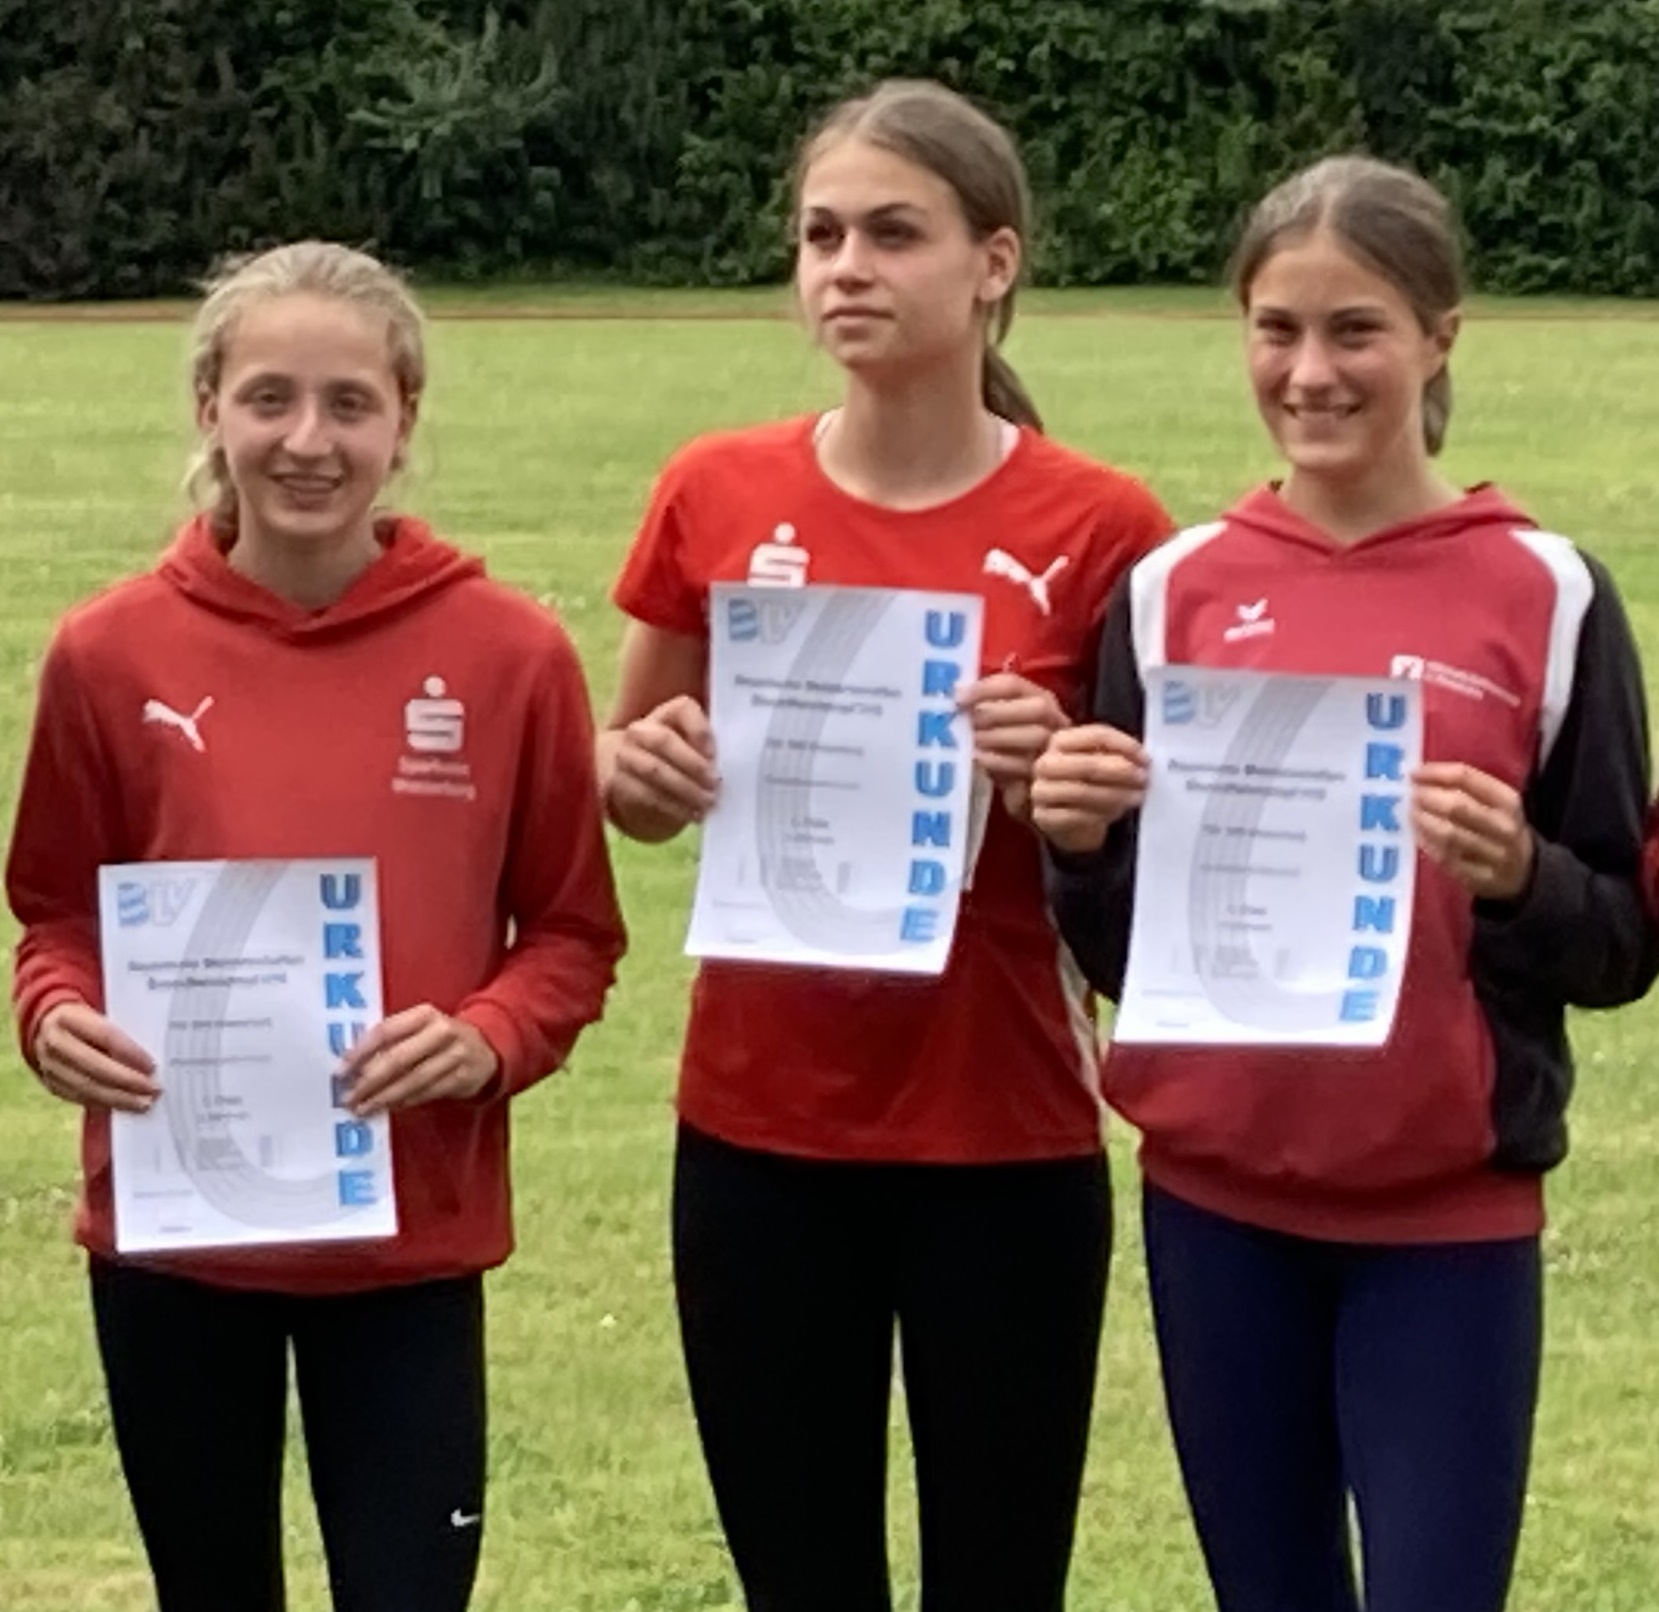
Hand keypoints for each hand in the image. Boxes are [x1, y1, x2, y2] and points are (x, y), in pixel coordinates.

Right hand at [33, 1002, 158, 1112]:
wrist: (48, 1025)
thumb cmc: (88, 1019)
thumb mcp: (101, 1012)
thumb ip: (121, 1030)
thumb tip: (152, 1055)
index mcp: (68, 1017)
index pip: (105, 1036)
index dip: (130, 1052)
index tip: (152, 1066)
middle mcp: (54, 1042)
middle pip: (94, 1066)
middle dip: (127, 1080)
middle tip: (153, 1089)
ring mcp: (49, 1065)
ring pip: (85, 1087)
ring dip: (118, 1098)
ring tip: (143, 1103)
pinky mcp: (50, 1084)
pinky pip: (79, 1098)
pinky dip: (104, 1103)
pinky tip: (124, 1106)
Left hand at [341, 1006, 499, 1116]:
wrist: (486, 1048)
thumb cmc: (439, 1038)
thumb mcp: (419, 1028)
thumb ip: (391, 1040)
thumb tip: (351, 1066)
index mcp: (424, 1014)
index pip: (386, 1031)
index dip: (361, 1052)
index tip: (340, 1071)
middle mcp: (442, 1031)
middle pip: (399, 1059)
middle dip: (369, 1081)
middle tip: (348, 1097)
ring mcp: (455, 1055)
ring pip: (413, 1080)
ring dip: (384, 1097)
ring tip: (363, 1108)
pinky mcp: (463, 1078)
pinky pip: (427, 1093)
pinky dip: (404, 1102)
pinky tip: (388, 1107)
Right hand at [605, 694, 718, 829]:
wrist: (631, 775)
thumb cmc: (676, 760)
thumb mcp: (693, 749)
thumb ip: (707, 751)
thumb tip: (720, 769)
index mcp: (667, 714)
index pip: (684, 710)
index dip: (701, 732)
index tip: (716, 757)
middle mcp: (641, 729)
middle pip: (664, 741)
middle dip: (693, 765)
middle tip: (715, 785)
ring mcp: (625, 754)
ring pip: (654, 770)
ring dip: (685, 790)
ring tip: (706, 804)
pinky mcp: (618, 781)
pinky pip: (646, 795)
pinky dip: (672, 807)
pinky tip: (691, 815)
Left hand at [958, 671, 1068, 819]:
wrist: (1020, 789)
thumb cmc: (1004, 749)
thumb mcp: (995, 724)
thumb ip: (980, 707)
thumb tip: (953, 696)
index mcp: (1038, 699)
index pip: (1014, 685)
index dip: (984, 689)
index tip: (957, 698)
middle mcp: (1053, 720)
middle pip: (1036, 708)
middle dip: (998, 712)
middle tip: (970, 722)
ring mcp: (1054, 749)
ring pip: (1036, 735)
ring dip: (999, 736)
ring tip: (972, 741)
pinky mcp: (1045, 775)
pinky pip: (1027, 766)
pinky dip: (999, 761)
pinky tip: (978, 760)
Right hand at [1031, 724, 1149, 854]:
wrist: (1069, 818)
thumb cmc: (1088, 783)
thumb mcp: (1099, 762)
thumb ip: (1116, 754)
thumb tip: (1141, 759)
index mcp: (1060, 740)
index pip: (1096, 735)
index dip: (1125, 746)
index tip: (1145, 758)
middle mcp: (1045, 763)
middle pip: (1088, 764)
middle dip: (1121, 773)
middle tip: (1143, 779)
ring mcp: (1041, 791)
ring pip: (1082, 792)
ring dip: (1115, 796)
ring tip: (1136, 797)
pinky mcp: (1043, 817)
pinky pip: (1076, 816)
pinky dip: (1101, 815)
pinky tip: (1117, 812)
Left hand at [1411, 761, 1534, 900]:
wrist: (1523, 872)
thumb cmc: (1498, 828)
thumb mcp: (1496, 804)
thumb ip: (1466, 788)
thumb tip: (1421, 776)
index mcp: (1508, 801)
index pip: (1467, 778)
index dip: (1435, 773)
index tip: (1414, 774)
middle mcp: (1504, 826)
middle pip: (1457, 806)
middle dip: (1427, 798)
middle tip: (1411, 796)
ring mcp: (1493, 854)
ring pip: (1449, 834)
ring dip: (1423, 821)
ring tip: (1411, 814)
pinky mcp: (1480, 877)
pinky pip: (1446, 858)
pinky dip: (1428, 844)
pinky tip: (1418, 835)